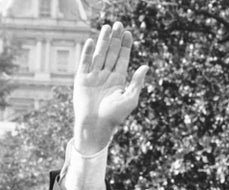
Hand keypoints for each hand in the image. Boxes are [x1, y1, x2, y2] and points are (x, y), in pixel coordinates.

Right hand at [73, 22, 148, 154]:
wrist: (96, 126)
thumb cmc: (114, 116)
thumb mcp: (130, 99)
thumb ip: (137, 82)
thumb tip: (145, 66)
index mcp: (118, 80)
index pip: (122, 59)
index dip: (125, 46)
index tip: (128, 33)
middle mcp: (106, 76)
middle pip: (111, 53)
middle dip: (115, 39)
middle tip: (118, 24)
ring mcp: (93, 77)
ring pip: (99, 54)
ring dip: (102, 41)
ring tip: (106, 27)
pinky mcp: (82, 80)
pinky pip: (85, 63)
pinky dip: (87, 52)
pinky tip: (91, 41)